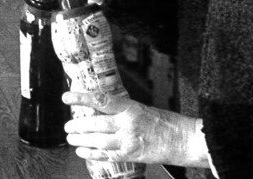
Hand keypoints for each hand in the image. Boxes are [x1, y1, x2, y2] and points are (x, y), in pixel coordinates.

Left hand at [63, 90, 209, 167]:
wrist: (185, 140)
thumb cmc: (166, 123)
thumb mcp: (142, 108)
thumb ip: (121, 110)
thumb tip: (99, 108)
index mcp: (130, 108)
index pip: (101, 100)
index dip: (81, 98)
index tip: (67, 97)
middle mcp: (127, 124)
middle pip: (95, 123)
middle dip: (77, 125)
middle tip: (67, 126)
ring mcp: (129, 141)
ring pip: (98, 140)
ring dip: (81, 140)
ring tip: (71, 139)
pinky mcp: (132, 155)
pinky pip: (108, 155)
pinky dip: (93, 154)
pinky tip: (83, 152)